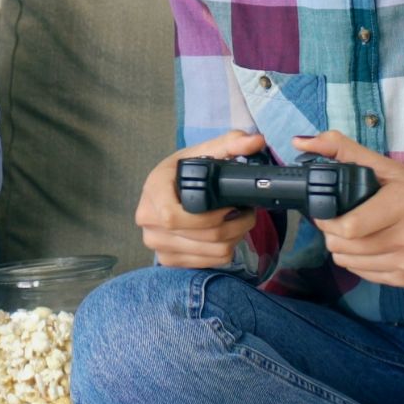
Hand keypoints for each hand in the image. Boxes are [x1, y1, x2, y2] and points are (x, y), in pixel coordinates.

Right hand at [135, 130, 270, 268]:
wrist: (164, 191)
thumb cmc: (182, 172)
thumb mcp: (202, 152)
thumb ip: (230, 143)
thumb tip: (256, 141)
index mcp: (153, 191)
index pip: (173, 217)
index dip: (209, 216)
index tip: (230, 205)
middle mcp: (148, 221)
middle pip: (201, 236)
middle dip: (235, 225)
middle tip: (247, 212)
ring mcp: (156, 244)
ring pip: (209, 251)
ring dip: (234, 238)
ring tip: (239, 222)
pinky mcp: (168, 260)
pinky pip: (207, 263)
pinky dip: (224, 251)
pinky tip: (226, 235)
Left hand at [294, 131, 403, 287]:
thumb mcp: (384, 164)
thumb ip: (341, 149)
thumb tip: (300, 142)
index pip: (350, 226)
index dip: (328, 220)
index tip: (326, 210)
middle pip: (345, 247)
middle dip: (331, 234)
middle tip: (338, 220)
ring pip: (349, 263)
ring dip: (342, 248)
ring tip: (353, 231)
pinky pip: (363, 274)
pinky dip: (357, 261)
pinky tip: (368, 245)